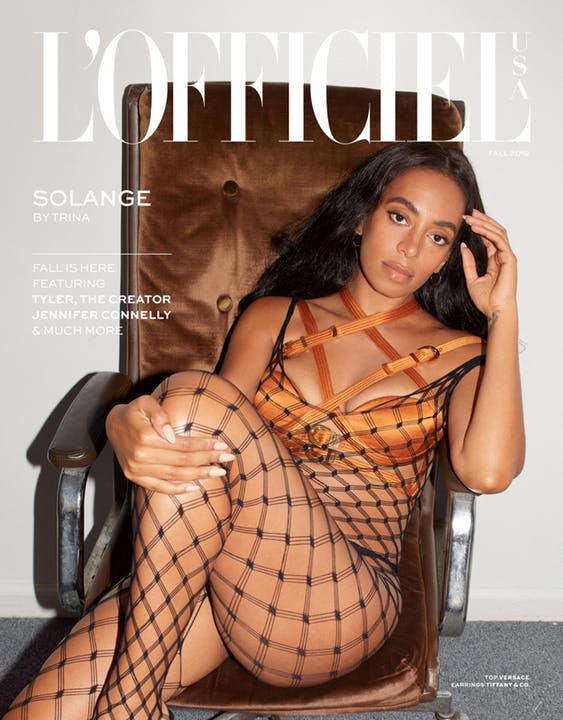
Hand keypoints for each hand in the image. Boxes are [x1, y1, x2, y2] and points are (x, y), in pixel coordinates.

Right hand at [105, 395, 234, 493]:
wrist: (111, 424)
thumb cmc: (134, 411)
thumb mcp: (145, 402)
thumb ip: (160, 416)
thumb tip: (172, 435)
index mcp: (145, 438)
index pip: (182, 445)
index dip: (204, 445)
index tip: (222, 445)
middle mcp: (141, 457)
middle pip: (182, 461)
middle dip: (208, 459)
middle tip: (228, 458)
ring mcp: (137, 470)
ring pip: (174, 475)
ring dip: (198, 475)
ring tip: (218, 472)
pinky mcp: (135, 477)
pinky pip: (158, 487)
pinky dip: (177, 489)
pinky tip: (195, 487)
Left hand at [461, 209, 516, 317]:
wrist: (494, 310)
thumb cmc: (485, 299)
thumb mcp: (471, 278)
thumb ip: (468, 262)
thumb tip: (463, 247)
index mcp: (495, 260)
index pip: (488, 238)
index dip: (479, 227)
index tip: (466, 220)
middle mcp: (502, 256)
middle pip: (494, 232)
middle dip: (482, 221)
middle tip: (469, 213)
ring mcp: (507, 256)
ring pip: (498, 232)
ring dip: (484, 223)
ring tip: (470, 218)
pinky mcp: (509, 259)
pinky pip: (499, 240)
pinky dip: (487, 232)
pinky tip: (476, 228)